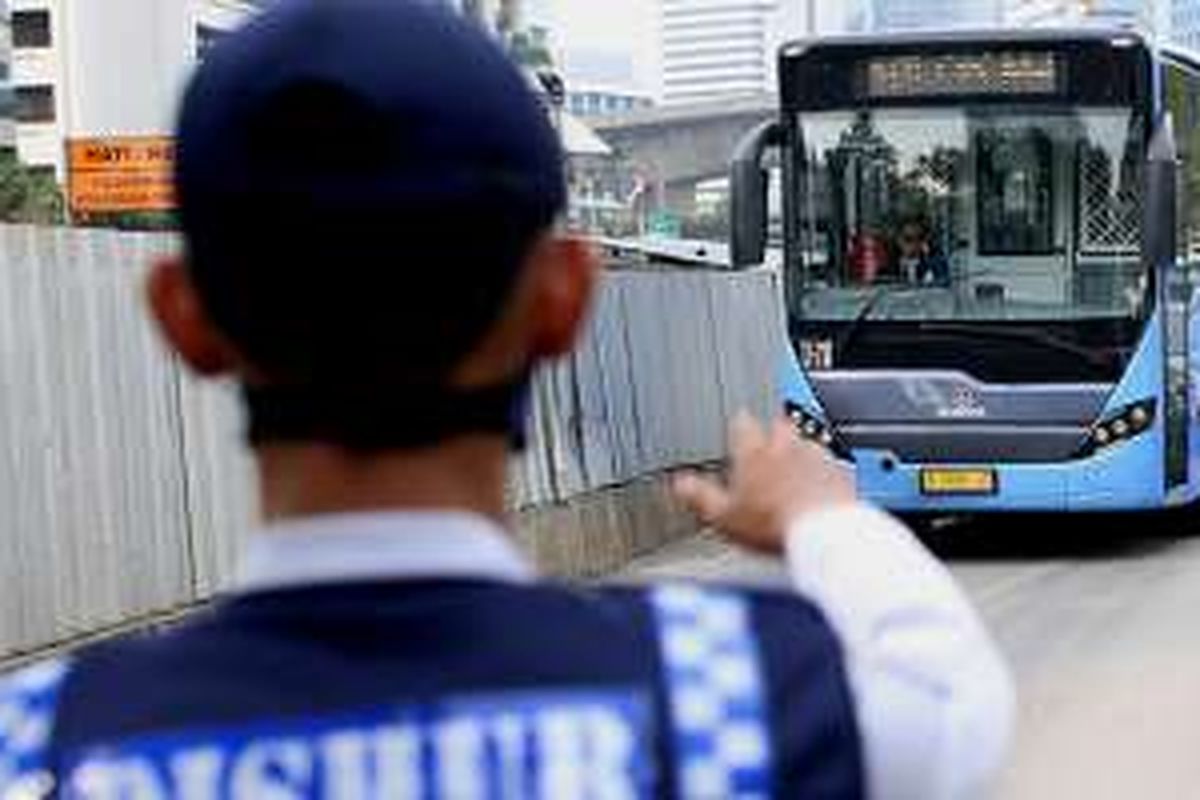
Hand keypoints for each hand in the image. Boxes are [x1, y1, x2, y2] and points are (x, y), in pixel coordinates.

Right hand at [673, 412, 856, 553]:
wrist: (826, 533)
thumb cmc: (776, 524)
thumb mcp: (723, 517)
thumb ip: (699, 496)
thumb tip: (679, 484)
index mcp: (754, 449)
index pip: (741, 422)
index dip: (737, 428)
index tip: (735, 434)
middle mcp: (787, 444)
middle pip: (776, 426)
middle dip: (771, 439)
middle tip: (764, 459)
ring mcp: (817, 456)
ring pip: (805, 445)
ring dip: (798, 458)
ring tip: (792, 482)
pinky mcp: (842, 473)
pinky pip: (830, 467)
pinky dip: (823, 477)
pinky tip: (817, 496)